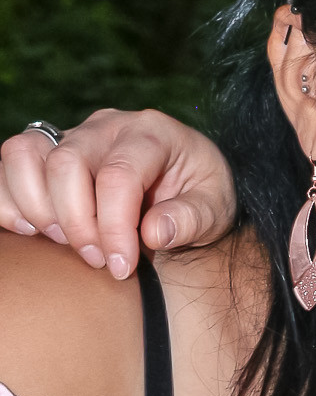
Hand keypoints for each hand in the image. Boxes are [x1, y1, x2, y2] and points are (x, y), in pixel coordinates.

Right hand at [0, 109, 235, 276]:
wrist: (189, 179)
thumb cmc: (201, 192)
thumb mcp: (216, 208)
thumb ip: (191, 219)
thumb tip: (153, 233)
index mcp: (151, 134)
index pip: (118, 176)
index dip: (113, 228)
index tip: (121, 267)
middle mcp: (106, 127)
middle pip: (66, 164)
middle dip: (76, 223)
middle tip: (98, 261)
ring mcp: (72, 135)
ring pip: (26, 154)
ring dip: (36, 207)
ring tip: (64, 242)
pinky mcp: (48, 152)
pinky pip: (10, 164)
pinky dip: (9, 199)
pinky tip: (33, 230)